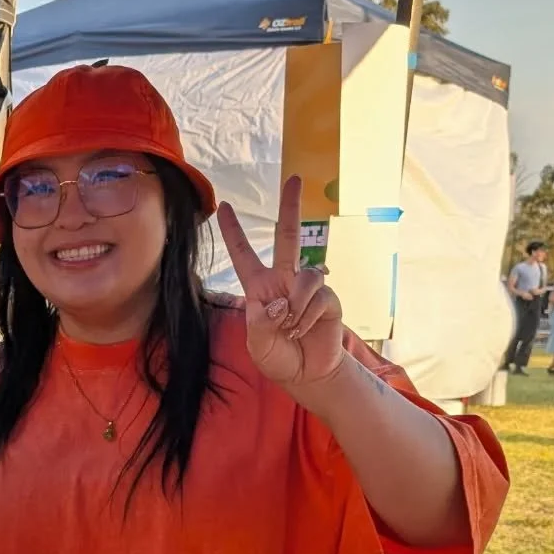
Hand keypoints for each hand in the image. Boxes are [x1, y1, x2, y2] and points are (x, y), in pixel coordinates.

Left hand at [217, 175, 344, 390]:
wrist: (307, 375)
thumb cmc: (278, 359)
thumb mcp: (258, 346)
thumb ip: (261, 325)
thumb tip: (278, 303)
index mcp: (260, 288)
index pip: (244, 255)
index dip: (234, 233)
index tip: (225, 207)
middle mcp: (284, 281)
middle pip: (287, 236)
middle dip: (291, 206)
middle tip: (295, 177)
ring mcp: (307, 288)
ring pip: (306, 274)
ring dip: (296, 305)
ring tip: (291, 328)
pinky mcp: (328, 299)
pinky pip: (318, 297)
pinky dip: (308, 317)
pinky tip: (303, 331)